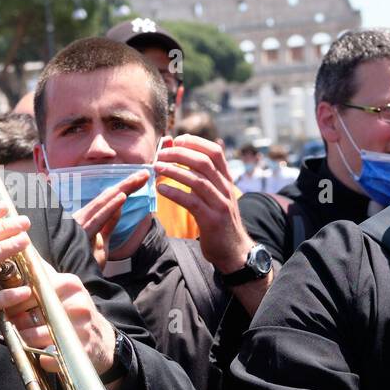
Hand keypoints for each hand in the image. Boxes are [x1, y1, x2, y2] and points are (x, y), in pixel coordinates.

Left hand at [2, 258, 116, 375]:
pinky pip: (50, 358)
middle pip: (33, 312)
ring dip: (25, 339)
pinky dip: (42, 358)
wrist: (103, 341)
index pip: (34, 288)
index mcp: (70, 285)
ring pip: (37, 336)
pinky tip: (43, 355)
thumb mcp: (65, 288)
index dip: (16, 298)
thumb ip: (43, 272)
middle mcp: (78, 304)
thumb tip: (21, 249)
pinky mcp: (81, 352)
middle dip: (17, 319)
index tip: (8, 305)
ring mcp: (81, 329)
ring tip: (23, 337)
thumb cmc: (76, 312)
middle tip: (13, 323)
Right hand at [69, 170, 147, 268]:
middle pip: (107, 197)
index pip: (109, 199)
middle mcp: (82, 217)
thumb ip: (109, 224)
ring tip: (138, 179)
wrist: (75, 280)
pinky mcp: (81, 234)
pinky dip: (110, 207)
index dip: (126, 188)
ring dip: (122, 189)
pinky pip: (99, 219)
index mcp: (88, 218)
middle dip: (127, 184)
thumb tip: (119, 207)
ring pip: (104, 203)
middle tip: (145, 173)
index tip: (142, 178)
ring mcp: (80, 225)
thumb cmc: (85, 262)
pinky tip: (121, 197)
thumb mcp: (103, 241)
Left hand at [154, 134, 253, 272]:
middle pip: (204, 162)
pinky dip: (175, 193)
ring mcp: (220, 204)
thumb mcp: (214, 195)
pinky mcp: (212, 220)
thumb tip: (181, 158)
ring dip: (174, 171)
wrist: (233, 250)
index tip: (177, 139)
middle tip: (160, 154)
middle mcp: (225, 188)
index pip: (215, 152)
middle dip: (180, 154)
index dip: (196, 142)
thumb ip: (202, 178)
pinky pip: (192, 202)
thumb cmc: (217, 219)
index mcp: (226, 179)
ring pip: (197, 180)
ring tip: (156, 167)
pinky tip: (161, 189)